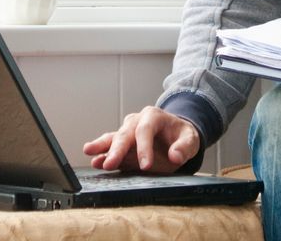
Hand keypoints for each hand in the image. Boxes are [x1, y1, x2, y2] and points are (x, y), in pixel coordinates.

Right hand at [82, 106, 201, 172]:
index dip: (144, 148)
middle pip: (125, 134)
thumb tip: (175, 156)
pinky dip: (102, 153)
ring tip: (90, 152)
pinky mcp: (124, 143)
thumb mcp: (190, 139)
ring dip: (102, 146)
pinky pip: (111, 146)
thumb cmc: (181, 136)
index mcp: (153, 116)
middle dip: (117, 149)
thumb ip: (184, 147)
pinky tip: (94, 159)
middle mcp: (137, 120)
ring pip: (114, 137)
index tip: (145, 165)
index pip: (145, 130)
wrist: (176, 136)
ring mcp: (128, 131)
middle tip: (110, 164)